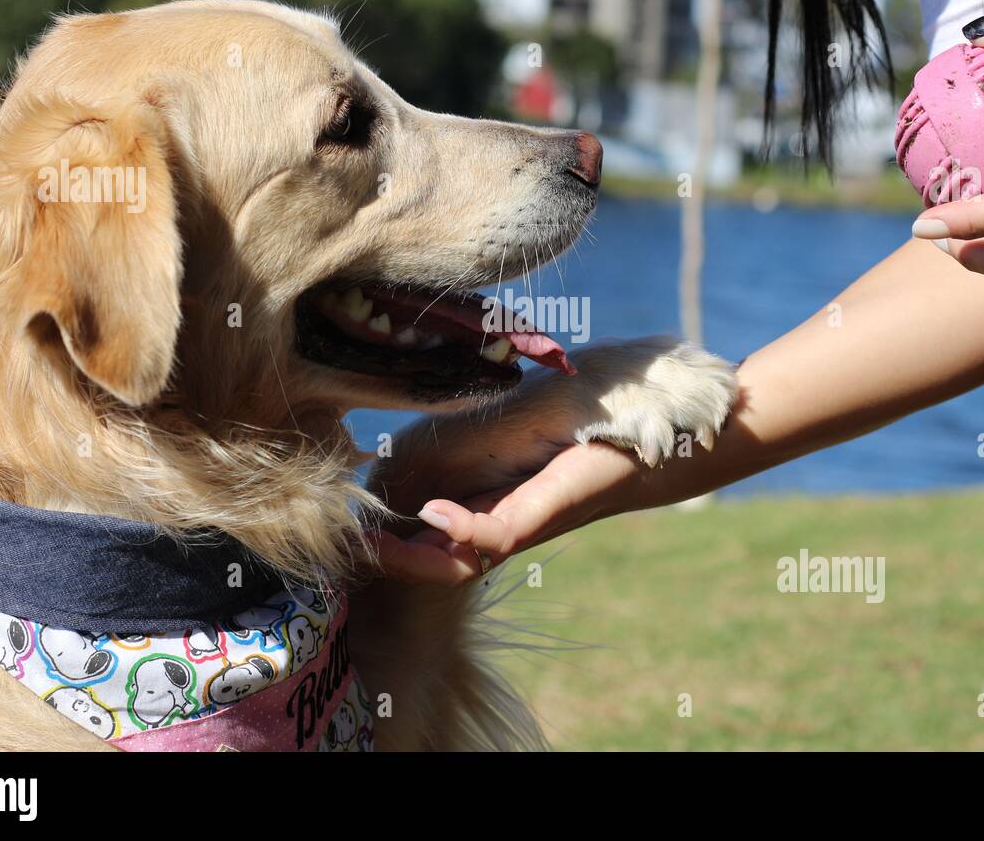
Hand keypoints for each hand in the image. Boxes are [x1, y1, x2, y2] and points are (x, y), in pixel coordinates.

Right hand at [370, 440, 640, 584]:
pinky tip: (432, 512)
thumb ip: (443, 456)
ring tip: (376, 543)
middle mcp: (487, 521)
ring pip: (449, 560)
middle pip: (421, 555)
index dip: (372, 535)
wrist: (639, 427)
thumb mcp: (489, 434)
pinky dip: (458, 530)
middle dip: (380, 555)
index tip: (344, 527)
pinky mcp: (540, 514)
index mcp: (471, 503)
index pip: (407, 532)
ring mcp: (512, 522)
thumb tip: (391, 471)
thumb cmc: (568, 423)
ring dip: (408, 557)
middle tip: (350, 544)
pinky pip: (491, 537)